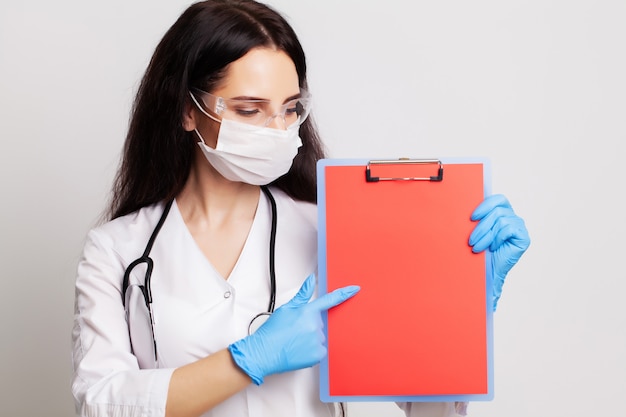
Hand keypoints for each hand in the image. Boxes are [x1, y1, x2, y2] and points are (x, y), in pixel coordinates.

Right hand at [228, 274, 359, 384]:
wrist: (265, 353)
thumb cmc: (272, 332)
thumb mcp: (286, 309)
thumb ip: (302, 294)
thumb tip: (311, 280)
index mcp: (307, 312)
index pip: (330, 299)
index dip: (345, 294)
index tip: (355, 289)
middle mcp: (315, 326)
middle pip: (320, 322)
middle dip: (310, 325)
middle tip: (295, 330)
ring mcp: (318, 340)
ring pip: (320, 336)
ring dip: (310, 338)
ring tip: (295, 341)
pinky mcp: (318, 354)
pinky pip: (320, 349)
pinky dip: (312, 350)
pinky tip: (299, 349)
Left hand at [469, 194, 529, 309]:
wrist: (490, 270)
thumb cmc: (483, 250)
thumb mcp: (479, 231)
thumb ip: (479, 218)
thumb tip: (466, 206)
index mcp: (504, 212)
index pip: (499, 199)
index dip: (485, 205)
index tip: (472, 217)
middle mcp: (514, 218)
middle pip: (497, 211)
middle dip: (481, 227)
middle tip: (471, 240)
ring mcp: (520, 227)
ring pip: (501, 221)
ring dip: (486, 236)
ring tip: (478, 247)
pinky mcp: (524, 237)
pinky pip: (508, 229)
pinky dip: (497, 239)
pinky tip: (493, 248)